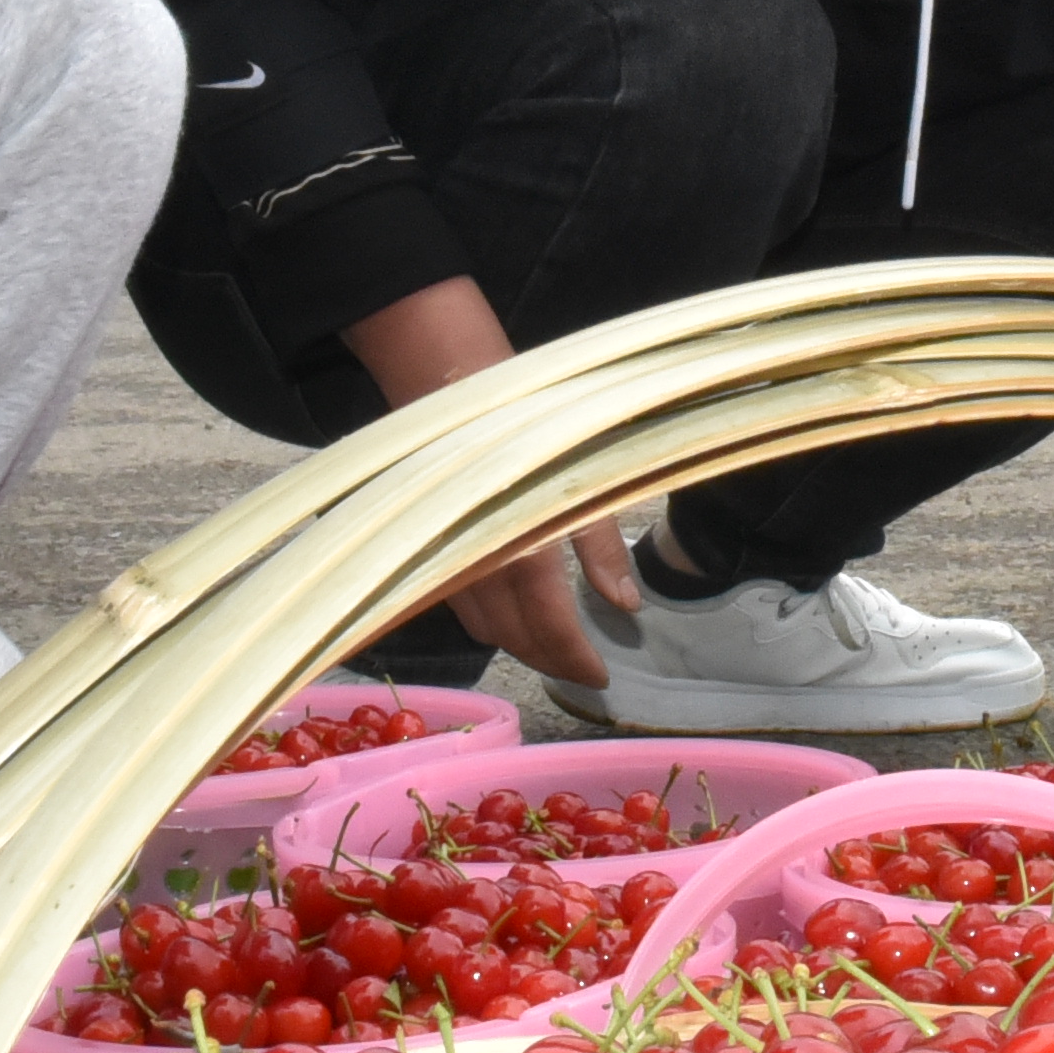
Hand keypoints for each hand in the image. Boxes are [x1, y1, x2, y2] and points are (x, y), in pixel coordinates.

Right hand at [341, 271, 636, 683]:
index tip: (600, 676)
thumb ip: (600, 544)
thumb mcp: (582, 471)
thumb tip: (625, 605)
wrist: (449, 376)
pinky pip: (457, 605)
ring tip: (552, 648)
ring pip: (480, 627)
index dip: (574, 658)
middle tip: (581, 669)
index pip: (548, 626)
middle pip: (512, 638)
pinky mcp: (427, 548)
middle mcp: (476, 562)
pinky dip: (488, 621)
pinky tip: (512, 615)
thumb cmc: (528, 417)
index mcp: (519, 545)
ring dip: (517, 645)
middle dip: (548, 660)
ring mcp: (445, 558)